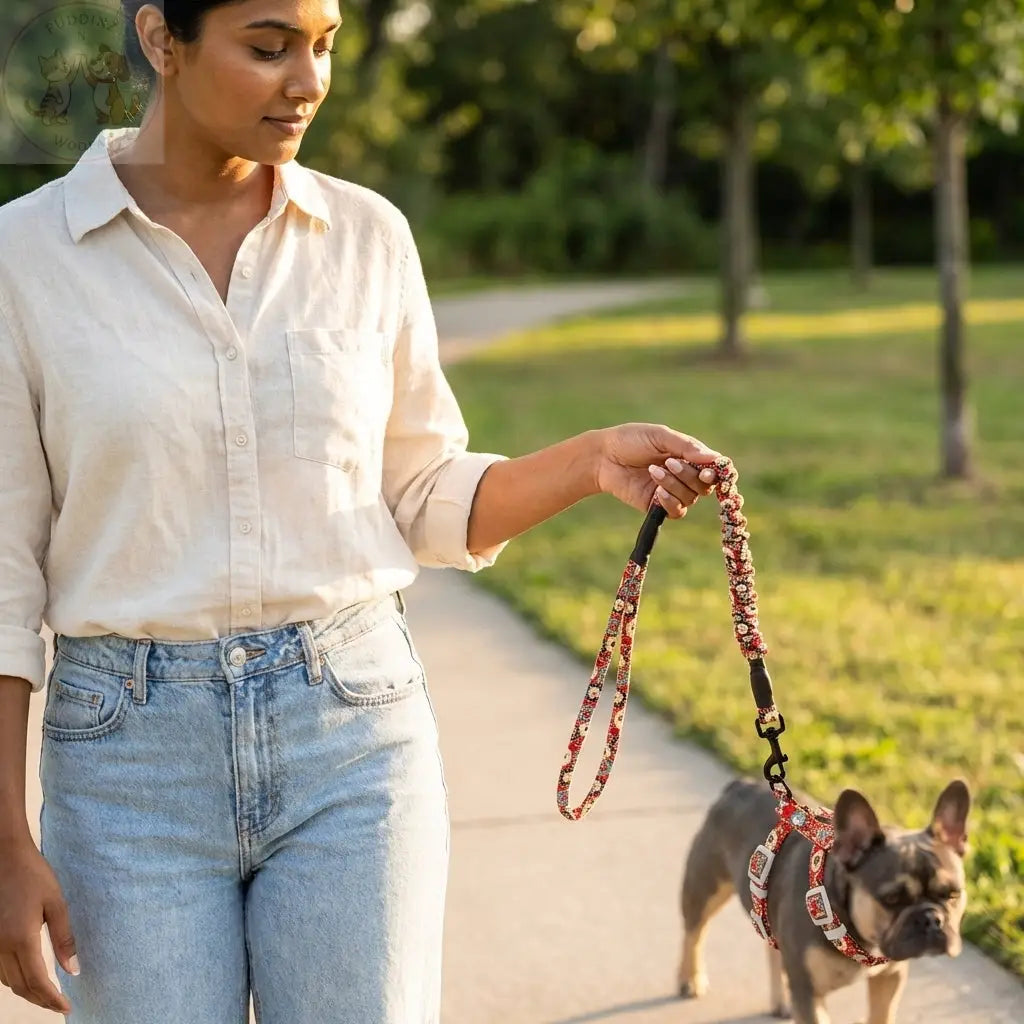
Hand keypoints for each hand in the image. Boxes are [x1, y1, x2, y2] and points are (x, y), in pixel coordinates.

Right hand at [0, 838, 76, 1015]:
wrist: (5, 857)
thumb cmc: (33, 875)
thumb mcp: (55, 903)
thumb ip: (64, 938)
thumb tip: (73, 969)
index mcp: (22, 939)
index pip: (38, 981)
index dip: (52, 999)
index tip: (66, 1008)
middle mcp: (1, 947)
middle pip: (21, 987)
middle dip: (40, 1000)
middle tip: (59, 1005)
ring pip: (7, 981)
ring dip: (26, 992)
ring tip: (47, 995)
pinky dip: (14, 980)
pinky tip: (27, 976)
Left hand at [594, 423, 719, 517]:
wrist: (603, 457)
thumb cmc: (631, 440)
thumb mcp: (660, 437)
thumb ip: (687, 447)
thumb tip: (716, 459)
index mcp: (689, 455)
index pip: (715, 468)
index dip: (717, 471)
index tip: (710, 470)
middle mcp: (685, 475)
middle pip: (706, 485)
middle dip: (690, 474)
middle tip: (669, 462)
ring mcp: (673, 491)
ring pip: (691, 497)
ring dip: (675, 484)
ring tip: (653, 470)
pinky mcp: (658, 506)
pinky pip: (677, 511)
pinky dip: (670, 501)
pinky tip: (658, 491)